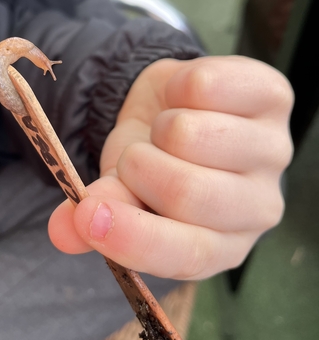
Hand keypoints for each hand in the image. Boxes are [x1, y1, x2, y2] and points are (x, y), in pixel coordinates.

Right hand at [48, 56, 293, 279]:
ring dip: (159, 126)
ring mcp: (275, 151)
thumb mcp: (119, 193)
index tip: (86, 215)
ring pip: (191, 135)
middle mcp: (260, 207)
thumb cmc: (152, 162)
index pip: (187, 254)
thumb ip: (94, 217)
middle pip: (188, 193)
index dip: (134, 238)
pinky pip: (206, 85)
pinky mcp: (278, 97)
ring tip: (166, 129)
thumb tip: (62, 231)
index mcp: (222, 245)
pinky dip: (177, 85)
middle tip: (135, 156)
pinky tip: (186, 97)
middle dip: (139, 166)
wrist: (175, 109)